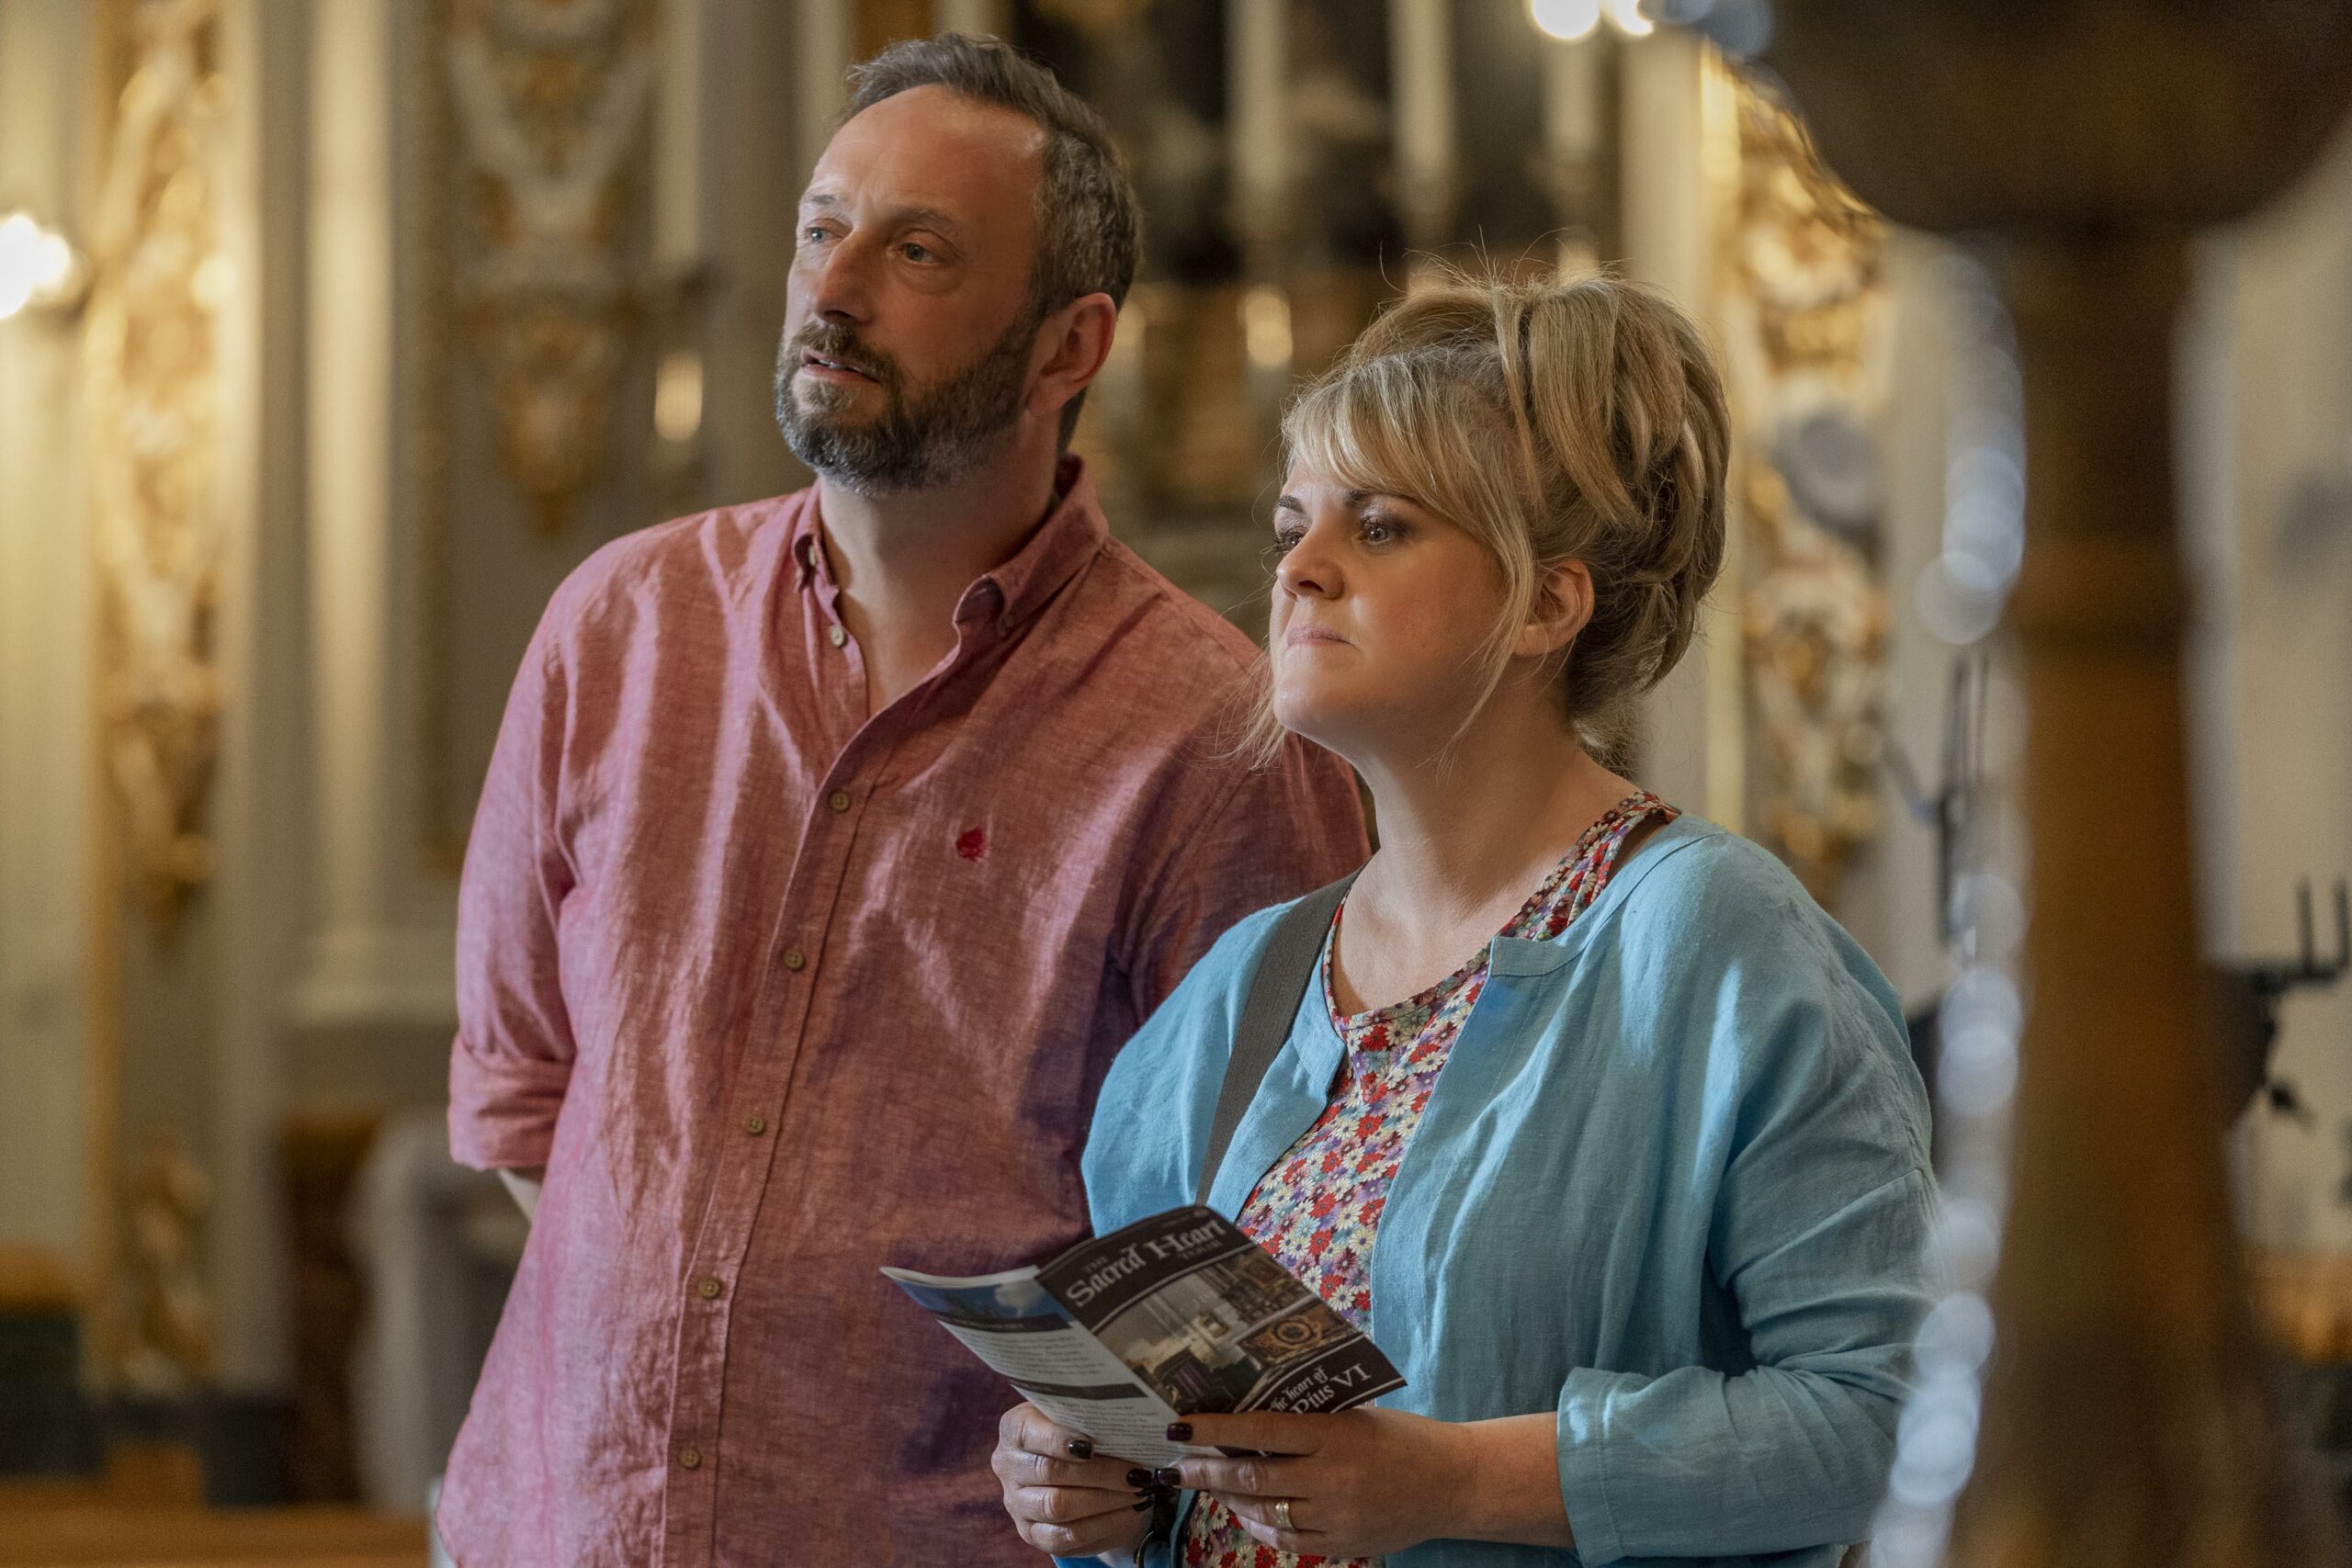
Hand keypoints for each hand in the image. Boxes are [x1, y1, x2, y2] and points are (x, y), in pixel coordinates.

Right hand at [992, 1404, 1159, 1558]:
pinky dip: (1104, 1524)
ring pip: (1058, 1506)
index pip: (1027, 1432)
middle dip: (1099, 1472)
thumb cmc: (1080, 1432)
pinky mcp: (1033, 1534)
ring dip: (1105, 1500)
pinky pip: (1067, 1536)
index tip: (1092, 1444)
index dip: (1058, 1439)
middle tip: (1135, 1472)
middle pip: (1050, 1471)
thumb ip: (1090, 1417)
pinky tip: (1129, 1512)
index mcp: (1014, 1428)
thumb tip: (1124, 1425)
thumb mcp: (1079, 1416)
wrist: (1076, 1470)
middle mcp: (1008, 1466)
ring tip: (1137, 1491)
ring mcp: (1017, 1504)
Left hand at [1166, 1407, 1472, 1557]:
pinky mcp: (1342, 1546)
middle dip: (1207, 1472)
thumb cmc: (1403, 1438)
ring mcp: (1336, 1518)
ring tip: (1209, 1484)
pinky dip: (1259, 1526)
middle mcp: (1332, 1480)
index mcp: (1336, 1436)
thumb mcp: (1356, 1417)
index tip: (1180, 1426)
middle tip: (1177, 1465)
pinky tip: (1245, 1512)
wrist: (1454, 1484)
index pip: (1262, 1431)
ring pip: (1264, 1512)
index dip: (1216, 1430)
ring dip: (1229, 1499)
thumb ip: (1310, 1421)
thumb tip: (1250, 1419)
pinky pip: (1286, 1539)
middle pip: (1253, 1479)